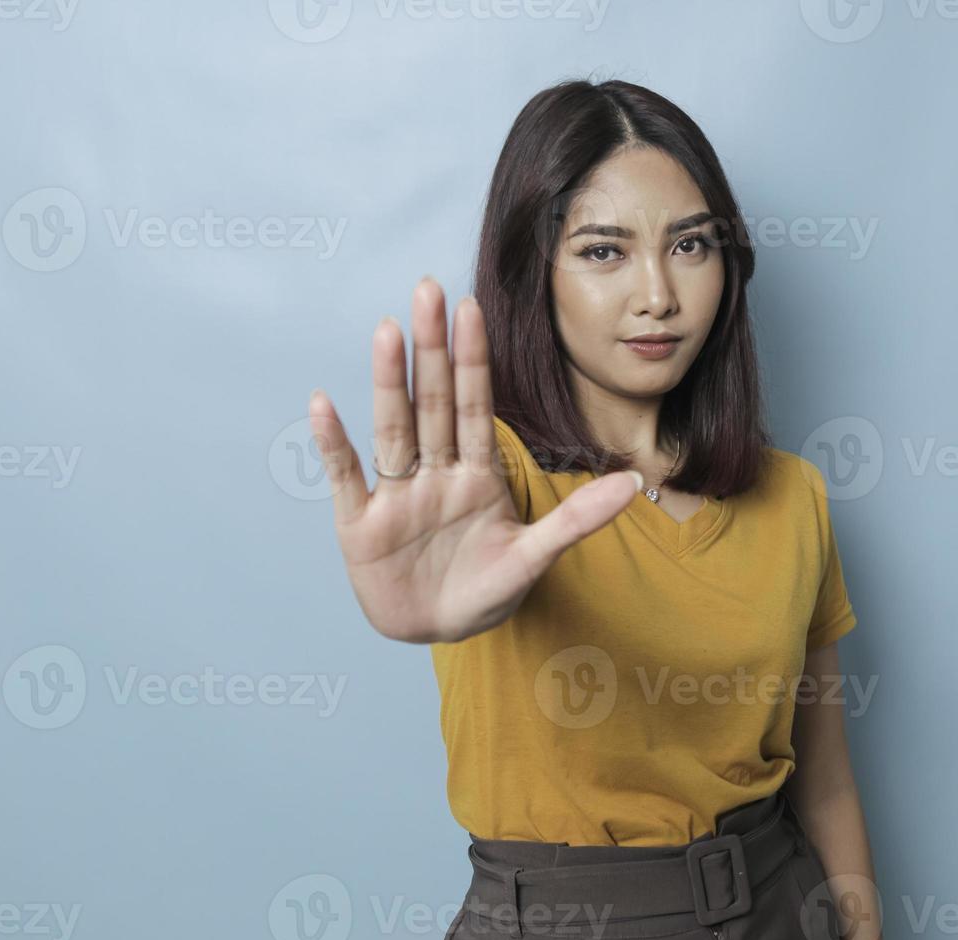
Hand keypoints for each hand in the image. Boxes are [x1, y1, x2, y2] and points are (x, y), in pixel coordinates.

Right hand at [307, 277, 641, 643]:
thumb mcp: (535, 556)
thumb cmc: (485, 590)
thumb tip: (633, 484)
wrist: (438, 632)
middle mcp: (434, 473)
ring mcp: (396, 495)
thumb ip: (578, 519)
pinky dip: (333, 444)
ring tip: (386, 331)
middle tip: (428, 290)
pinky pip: (346, 477)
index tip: (472, 308)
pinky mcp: (361, 525)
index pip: (474, 405)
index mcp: (476, 474)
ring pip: (393, 428)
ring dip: (388, 382)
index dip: (473, 359)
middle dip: (432, 349)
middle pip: (432, 402)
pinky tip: (323, 404)